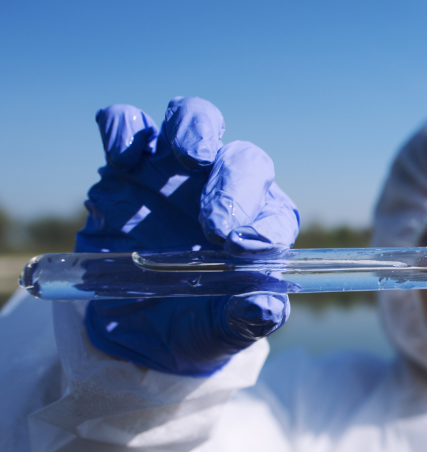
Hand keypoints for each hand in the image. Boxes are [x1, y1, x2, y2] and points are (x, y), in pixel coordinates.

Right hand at [75, 97, 299, 375]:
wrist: (133, 328)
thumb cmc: (192, 323)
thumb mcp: (220, 332)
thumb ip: (246, 320)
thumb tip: (266, 304)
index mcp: (257, 228)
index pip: (276, 214)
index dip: (266, 226)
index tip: (246, 250)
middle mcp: (224, 191)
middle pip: (244, 161)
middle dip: (234, 186)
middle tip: (216, 227)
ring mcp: (175, 173)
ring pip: (196, 119)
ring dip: (195, 128)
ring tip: (189, 155)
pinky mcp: (127, 168)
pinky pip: (127, 125)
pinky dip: (125, 128)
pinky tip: (125, 159)